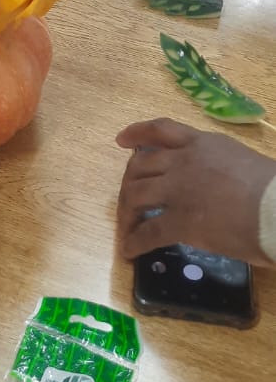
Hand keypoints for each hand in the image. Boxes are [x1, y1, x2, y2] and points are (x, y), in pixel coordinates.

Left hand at [116, 117, 275, 265]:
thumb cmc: (272, 186)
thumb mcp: (240, 160)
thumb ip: (219, 165)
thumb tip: (216, 182)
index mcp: (202, 144)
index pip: (161, 130)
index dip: (137, 133)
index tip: (121, 140)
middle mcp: (183, 161)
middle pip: (139, 165)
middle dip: (128, 183)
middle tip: (128, 199)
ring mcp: (178, 191)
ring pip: (135, 195)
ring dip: (125, 212)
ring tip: (127, 228)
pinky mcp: (181, 222)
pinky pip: (148, 232)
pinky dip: (135, 242)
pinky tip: (130, 251)